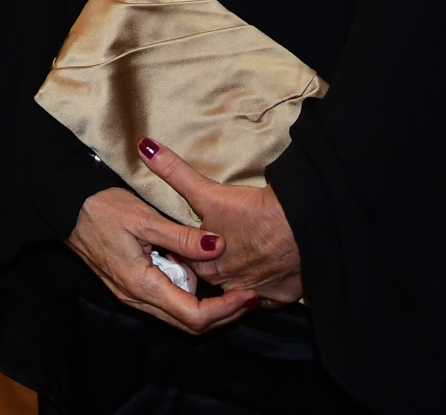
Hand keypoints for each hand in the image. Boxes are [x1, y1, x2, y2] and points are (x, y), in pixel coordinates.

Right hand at [67, 186, 259, 334]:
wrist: (63, 207)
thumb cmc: (101, 208)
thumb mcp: (143, 217)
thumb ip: (181, 236)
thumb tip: (217, 247)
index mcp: (144, 285)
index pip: (194, 315)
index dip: (226, 310)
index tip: (248, 294)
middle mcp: (137, 298)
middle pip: (189, 324)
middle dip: (222, 314)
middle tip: (247, 294)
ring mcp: (131, 295)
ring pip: (177, 315)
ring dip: (205, 305)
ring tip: (226, 281)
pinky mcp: (128, 287)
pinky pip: (165, 302)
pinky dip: (187, 295)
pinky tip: (196, 273)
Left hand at [137, 136, 303, 305]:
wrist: (301, 225)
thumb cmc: (252, 211)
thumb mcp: (206, 191)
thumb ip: (173, 171)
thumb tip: (145, 147)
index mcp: (204, 267)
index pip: (187, 264)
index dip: (186, 250)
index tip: (192, 237)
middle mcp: (227, 286)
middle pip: (213, 277)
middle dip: (213, 264)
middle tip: (222, 242)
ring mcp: (256, 292)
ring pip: (241, 289)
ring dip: (239, 276)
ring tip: (244, 254)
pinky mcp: (282, 296)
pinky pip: (268, 298)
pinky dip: (265, 287)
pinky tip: (265, 271)